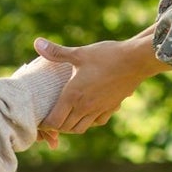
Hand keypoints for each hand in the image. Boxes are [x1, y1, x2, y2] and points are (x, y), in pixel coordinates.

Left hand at [34, 31, 161, 136]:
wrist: (136, 61)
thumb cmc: (107, 55)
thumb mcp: (79, 53)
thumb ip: (56, 52)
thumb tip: (36, 42)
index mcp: (73, 95)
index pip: (54, 120)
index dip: (45, 123)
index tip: (40, 117)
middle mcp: (85, 107)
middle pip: (65, 128)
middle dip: (56, 126)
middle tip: (50, 118)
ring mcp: (99, 110)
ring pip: (80, 128)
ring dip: (71, 126)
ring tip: (66, 117)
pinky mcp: (111, 108)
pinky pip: (96, 123)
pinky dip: (88, 122)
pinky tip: (86, 112)